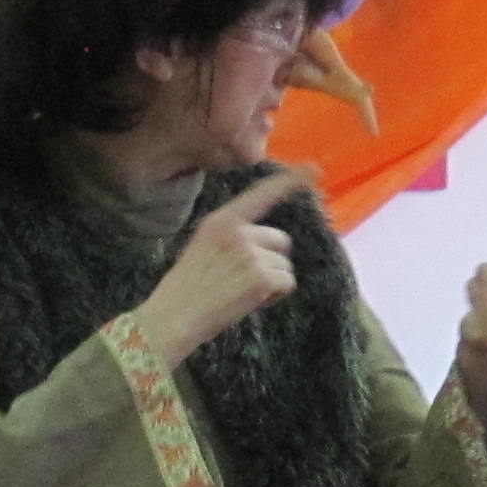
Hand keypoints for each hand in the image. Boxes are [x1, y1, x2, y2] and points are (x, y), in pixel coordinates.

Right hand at [138, 171, 311, 364]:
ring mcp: (250, 252)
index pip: (261, 194)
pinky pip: (287, 283)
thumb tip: (271, 242)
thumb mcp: (203, 248)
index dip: (291, 180)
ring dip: (271, 282)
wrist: (172, 317)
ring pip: (284, 265)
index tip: (314, 169)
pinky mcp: (261, 276)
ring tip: (240, 293)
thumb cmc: (187, 290)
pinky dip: (275, 297)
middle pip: (281, 240)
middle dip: (271, 260)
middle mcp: (237, 231)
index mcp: (220, 221)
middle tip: (242, 281)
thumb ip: (233, 237)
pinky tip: (250, 302)